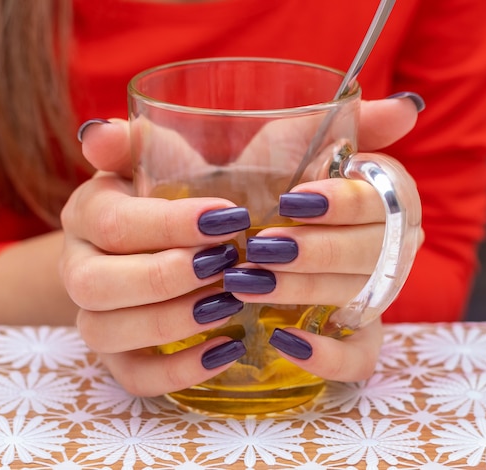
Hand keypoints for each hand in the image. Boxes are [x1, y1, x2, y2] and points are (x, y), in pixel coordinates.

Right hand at [60, 95, 422, 395]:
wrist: (174, 241)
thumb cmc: (215, 193)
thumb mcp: (248, 151)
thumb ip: (304, 130)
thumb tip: (402, 108)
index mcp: (98, 203)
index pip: (111, 214)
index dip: (167, 222)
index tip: (231, 218)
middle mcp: (83, 259)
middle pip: (94, 281)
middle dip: (165, 275)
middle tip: (228, 265)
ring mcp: (97, 312)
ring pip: (104, 331)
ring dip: (170, 321)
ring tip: (231, 305)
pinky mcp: (122, 356)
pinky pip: (130, 375)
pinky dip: (175, 369)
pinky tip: (226, 351)